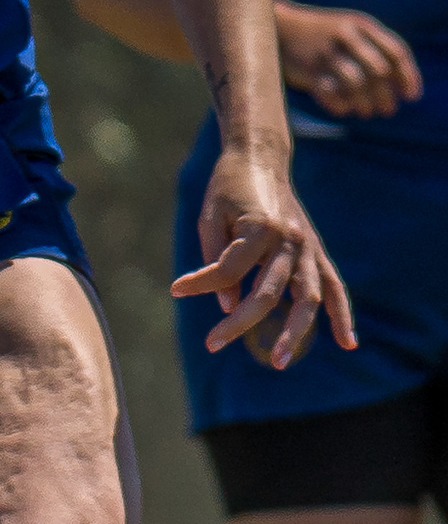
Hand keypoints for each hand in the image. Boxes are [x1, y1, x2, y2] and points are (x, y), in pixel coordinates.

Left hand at [175, 153, 355, 369]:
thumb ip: (217, 262)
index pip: (228, 270)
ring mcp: (307, 247)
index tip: (178, 288)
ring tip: (279, 362)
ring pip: (307, 297)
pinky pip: (334, 287)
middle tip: (212, 345)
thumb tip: (228, 305)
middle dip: (239, 323)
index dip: (200, 283)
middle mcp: (289, 239)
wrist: (261, 160)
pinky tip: (346, 342)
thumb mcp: (210, 218)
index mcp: (260, 227)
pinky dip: (341, 314)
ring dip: (296, 331)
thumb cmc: (228, 189)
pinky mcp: (316, 252)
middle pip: (268, 292)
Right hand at [277, 2, 420, 120]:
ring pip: (356, 84)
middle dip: (386, 95)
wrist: (279, 27)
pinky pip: (331, 94)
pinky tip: (344, 109)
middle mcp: (346, 37)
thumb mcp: (350, 29)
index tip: (412, 96)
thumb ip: (373, 46)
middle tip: (388, 110)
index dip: (408, 76)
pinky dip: (341, 106)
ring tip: (367, 113)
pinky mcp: (308, 70)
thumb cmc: (322, 33)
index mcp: (361, 25)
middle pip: (378, 71)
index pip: (395, 52)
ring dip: (366, 103)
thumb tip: (399, 80)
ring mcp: (326, 53)